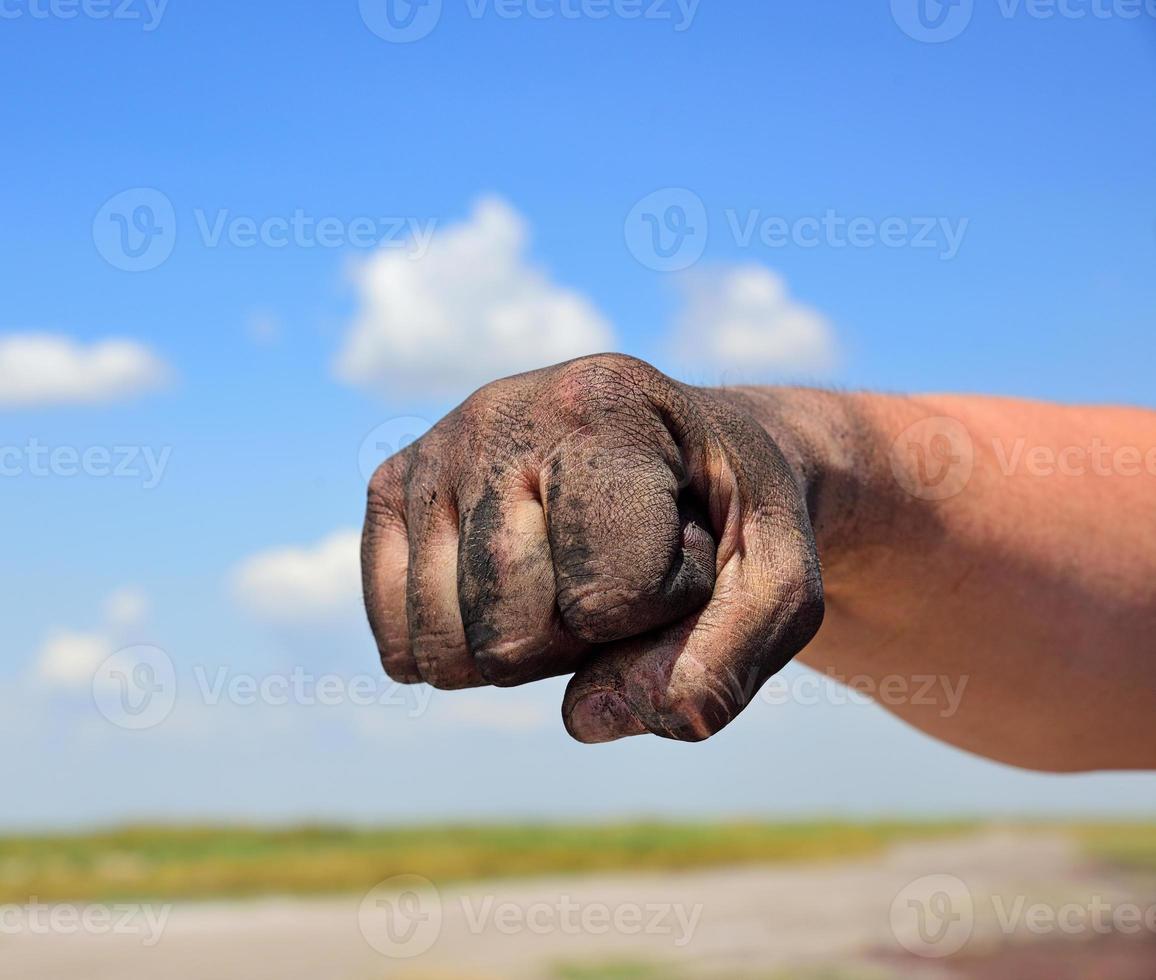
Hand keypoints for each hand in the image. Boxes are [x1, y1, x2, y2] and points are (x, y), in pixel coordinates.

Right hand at [362, 354, 823, 742]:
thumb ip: (720, 667)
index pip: (607, 597)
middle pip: (511, 635)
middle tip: (623, 571)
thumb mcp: (778, 587)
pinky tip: (507, 598)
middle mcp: (502, 408)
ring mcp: (437, 446)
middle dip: (583, 642)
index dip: (664, 607)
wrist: (690, 449)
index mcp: (606, 402)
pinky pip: (398, 637)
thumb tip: (583, 719)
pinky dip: (460, 653)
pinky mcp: (393, 485)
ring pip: (446, 649)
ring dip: (522, 650)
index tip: (687, 546)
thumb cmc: (735, 517)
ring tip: (568, 574)